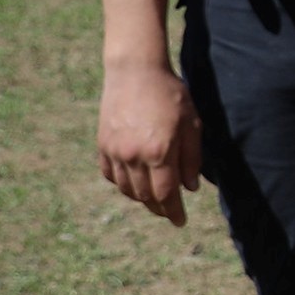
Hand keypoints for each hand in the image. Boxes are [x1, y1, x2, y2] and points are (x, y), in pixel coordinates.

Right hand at [96, 60, 202, 225]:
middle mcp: (133, 156)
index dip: (173, 211)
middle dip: (159, 208)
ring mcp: (114, 151)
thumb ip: (191, 158)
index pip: (166, 194)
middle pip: (145, 196)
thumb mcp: (192, 124)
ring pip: (127, 188)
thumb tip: (189, 188)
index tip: (180, 222)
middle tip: (169, 212)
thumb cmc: (171, 95)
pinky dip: (123, 184)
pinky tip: (134, 183)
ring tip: (154, 200)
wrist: (135, 72)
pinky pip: (111, 175)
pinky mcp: (102, 145)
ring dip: (141, 198)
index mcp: (159, 152)